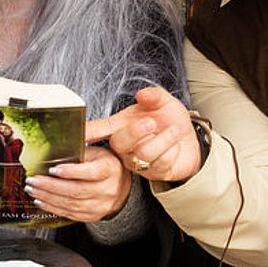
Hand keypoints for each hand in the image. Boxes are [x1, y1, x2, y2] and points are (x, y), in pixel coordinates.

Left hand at [23, 145, 131, 222]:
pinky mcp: (92, 216)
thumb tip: (52, 152)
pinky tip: (42, 201)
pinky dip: (53, 208)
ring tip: (33, 190)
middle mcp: (107, 189)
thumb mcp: (96, 152)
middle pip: (76, 190)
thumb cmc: (104, 164)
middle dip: (50, 186)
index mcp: (109, 169)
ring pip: (71, 204)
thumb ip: (78, 153)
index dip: (71, 172)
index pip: (91, 172)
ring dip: (48, 198)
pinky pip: (70, 214)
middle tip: (33, 180)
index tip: (53, 169)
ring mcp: (100, 205)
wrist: (118, 185)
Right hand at [85, 86, 200, 182]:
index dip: (87, 132)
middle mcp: (125, 146)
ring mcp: (138, 161)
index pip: (98, 129)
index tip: (78, 132)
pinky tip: (175, 145)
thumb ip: (153, 95)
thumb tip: (143, 94)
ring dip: (163, 139)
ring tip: (174, 130)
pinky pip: (161, 163)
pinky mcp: (154, 172)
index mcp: (120, 125)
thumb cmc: (168, 118)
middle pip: (118, 144)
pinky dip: (173, 150)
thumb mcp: (162, 101)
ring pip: (143, 153)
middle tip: (151, 122)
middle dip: (135, 132)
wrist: (189, 137)